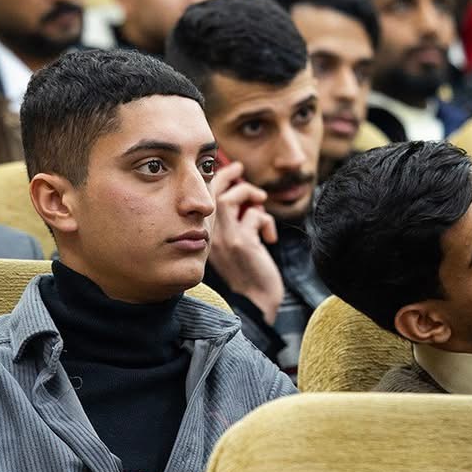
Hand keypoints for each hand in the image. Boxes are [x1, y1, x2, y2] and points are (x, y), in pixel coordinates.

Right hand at [205, 160, 282, 322]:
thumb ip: (234, 228)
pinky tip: (269, 237)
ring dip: (248, 193)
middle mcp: (209, 237)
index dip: (214, 182)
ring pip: (230, 199)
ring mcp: (224, 239)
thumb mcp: (235, 249)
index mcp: (204, 238)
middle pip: (211, 194)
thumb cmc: (250, 277)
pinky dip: (266, 221)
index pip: (202, 202)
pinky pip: (254, 216)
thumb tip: (246, 204)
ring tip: (260, 201)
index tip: (228, 172)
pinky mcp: (242, 242)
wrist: (254, 304)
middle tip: (238, 167)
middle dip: (226, 175)